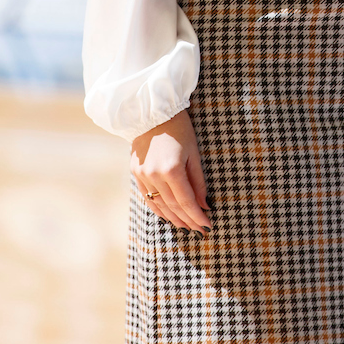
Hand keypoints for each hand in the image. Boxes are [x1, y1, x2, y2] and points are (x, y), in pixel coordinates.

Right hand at [130, 110, 211, 234]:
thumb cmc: (179, 129)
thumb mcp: (194, 152)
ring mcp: (142, 176)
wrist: (152, 113)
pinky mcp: (136, 173)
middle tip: (200, 230)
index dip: (197, 216)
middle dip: (188, 220)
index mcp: (172, 170)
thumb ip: (198, 181)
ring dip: (173, 218)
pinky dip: (158, 209)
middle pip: (173, 206)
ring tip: (186, 227)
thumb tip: (204, 204)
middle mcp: (154, 176)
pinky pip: (148, 198)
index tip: (207, 226)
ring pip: (159, 205)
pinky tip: (168, 216)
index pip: (186, 201)